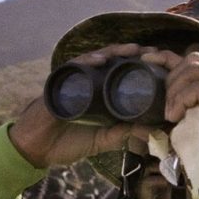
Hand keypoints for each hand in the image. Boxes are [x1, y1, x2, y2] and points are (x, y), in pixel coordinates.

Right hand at [9, 43, 151, 167]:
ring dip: (114, 52)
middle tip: (152, 51)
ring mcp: (74, 81)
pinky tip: (101, 59)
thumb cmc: (67, 143)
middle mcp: (88, 83)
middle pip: (112, 62)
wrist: (37, 149)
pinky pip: (74, 67)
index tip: (160, 63)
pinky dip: (87, 61)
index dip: (139, 66)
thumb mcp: (102, 140)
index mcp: (99, 94)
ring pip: (96, 59)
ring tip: (132, 49)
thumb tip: (151, 133)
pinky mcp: (60, 83)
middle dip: (131, 54)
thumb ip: (123, 135)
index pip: (121, 73)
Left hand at [139, 46, 198, 183]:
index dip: (168, 57)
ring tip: (171, 114)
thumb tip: (144, 117)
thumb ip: (175, 115)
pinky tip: (176, 117)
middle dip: (171, 78)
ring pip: (195, 70)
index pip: (194, 60)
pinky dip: (182, 100)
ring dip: (175, 91)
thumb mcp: (187, 130)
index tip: (146, 61)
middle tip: (166, 105)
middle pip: (193, 59)